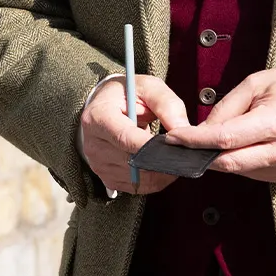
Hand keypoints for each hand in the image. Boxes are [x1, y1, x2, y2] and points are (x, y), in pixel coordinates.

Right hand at [80, 75, 191, 196]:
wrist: (106, 106)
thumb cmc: (126, 95)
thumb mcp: (148, 87)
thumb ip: (167, 105)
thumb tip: (182, 130)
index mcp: (98, 117)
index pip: (126, 138)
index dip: (151, 146)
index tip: (174, 146)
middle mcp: (93, 144)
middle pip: (133, 161)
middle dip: (161, 159)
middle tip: (182, 152)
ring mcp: (98, 164)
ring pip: (138, 178)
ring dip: (159, 171)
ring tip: (169, 154)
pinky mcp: (107, 178)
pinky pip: (138, 187)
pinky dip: (154, 179)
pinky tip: (160, 164)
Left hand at [164, 65, 275, 184]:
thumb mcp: (257, 83)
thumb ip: (226, 108)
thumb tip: (201, 130)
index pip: (224, 139)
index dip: (194, 140)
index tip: (172, 138)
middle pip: (228, 163)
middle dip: (199, 156)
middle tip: (178, 147)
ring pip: (238, 170)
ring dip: (218, 159)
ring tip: (207, 141)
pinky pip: (251, 173)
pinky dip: (237, 162)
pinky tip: (235, 147)